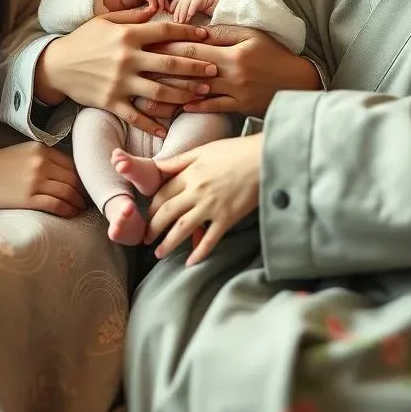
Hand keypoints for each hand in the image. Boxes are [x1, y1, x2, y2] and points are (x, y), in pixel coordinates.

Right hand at [0, 143, 85, 216]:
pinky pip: (56, 205)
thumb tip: (65, 172)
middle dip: (83, 191)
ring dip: (78, 202)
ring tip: (81, 209)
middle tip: (89, 200)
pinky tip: (71, 214)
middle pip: (73, 179)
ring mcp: (35, 181)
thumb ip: (44, 158)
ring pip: (67, 192)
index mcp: (41, 149)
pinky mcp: (28, 199)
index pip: (72, 164)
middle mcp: (41, 163)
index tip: (86, 186)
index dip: (82, 177)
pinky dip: (67, 210)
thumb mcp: (22, 152)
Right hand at [34, 9, 217, 138]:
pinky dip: (152, 124)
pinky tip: (168, 129)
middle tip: (215, 69)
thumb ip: (132, 16)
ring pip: (160, 91)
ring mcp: (119, 82)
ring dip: (184, 93)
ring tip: (202, 94)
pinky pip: (136, 116)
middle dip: (196, 66)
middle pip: (170, 63)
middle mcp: (127, 58)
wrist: (55, 65)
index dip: (188, 32)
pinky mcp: (111, 102)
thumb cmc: (83, 40)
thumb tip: (155, 9)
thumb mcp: (105, 21)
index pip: (165, 31)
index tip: (206, 34)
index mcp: (127, 35)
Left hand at [145, 135, 262, 265]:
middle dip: (154, 228)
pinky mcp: (227, 218)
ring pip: (182, 229)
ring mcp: (211, 207)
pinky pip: (210, 240)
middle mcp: (196, 192)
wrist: (264, 158)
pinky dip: (199, 253)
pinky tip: (190, 262)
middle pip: (167, 213)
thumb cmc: (235, 150)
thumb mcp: (204, 149)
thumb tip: (157, 165)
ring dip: (168, 244)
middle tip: (146, 239)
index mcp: (190, 174)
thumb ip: (180, 159)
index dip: (152, 207)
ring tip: (158, 254)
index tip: (148, 216)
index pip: (163, 194)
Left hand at [148, 25, 320, 118]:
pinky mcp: (240, 106)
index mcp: (232, 51)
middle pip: (190, 70)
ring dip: (172, 93)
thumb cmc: (273, 53)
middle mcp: (231, 72)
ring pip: (198, 91)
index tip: (148, 44)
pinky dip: (195, 107)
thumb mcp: (251, 35)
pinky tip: (178, 107)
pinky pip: (213, 107)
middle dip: (163, 69)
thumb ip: (223, 33)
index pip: (193, 47)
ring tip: (148, 96)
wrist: (299, 80)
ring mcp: (235, 91)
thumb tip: (197, 31)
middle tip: (138, 71)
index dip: (168, 45)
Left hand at [170, 0, 219, 23]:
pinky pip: (197, 1)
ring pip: (187, 0)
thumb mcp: (197, 18)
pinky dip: (192, 8)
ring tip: (182, 21)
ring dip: (183, 12)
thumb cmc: (212, 17)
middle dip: (177, 12)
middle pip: (181, 1)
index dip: (173, 8)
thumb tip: (178, 25)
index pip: (178, 0)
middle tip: (177, 23)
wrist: (227, 13)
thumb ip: (188, 19)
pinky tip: (190, 16)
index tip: (172, 18)